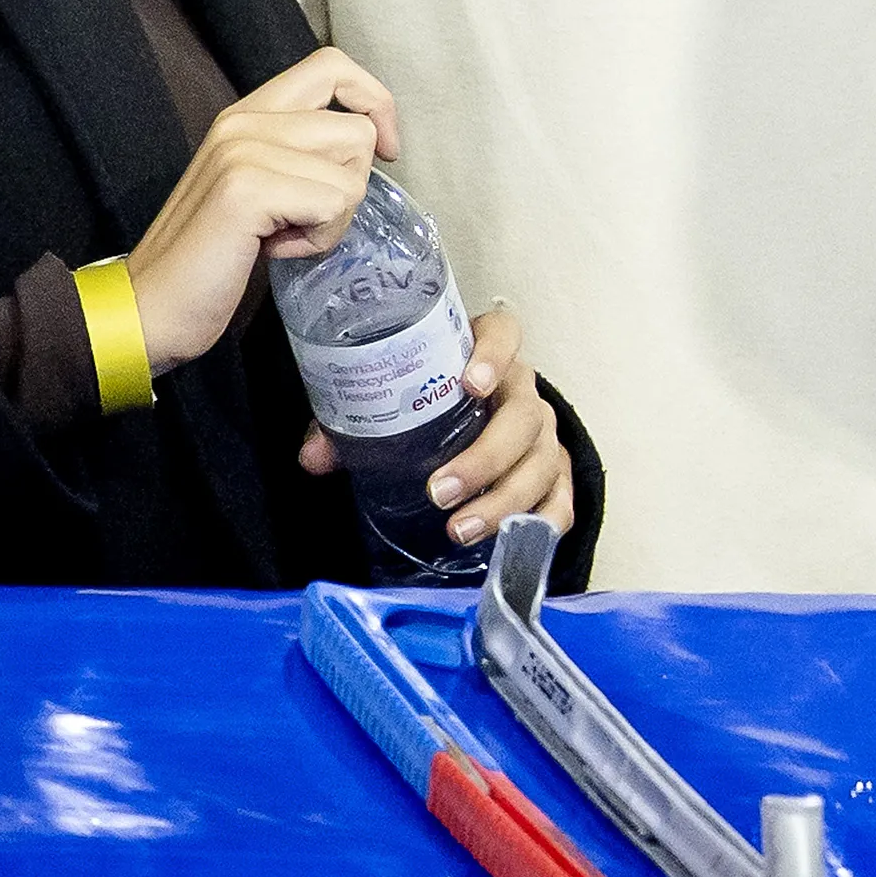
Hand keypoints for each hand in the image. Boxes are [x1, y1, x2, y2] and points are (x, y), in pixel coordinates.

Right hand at [124, 46, 397, 374]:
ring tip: (280, 235)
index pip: (333, 65)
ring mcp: (242, 150)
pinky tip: (271, 250)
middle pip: (357, 128)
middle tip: (300, 219)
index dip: (375, 101)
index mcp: (247, 113)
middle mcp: (243, 120)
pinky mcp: (246, 189)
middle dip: (349, 185)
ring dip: (332, 219)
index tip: (383, 151)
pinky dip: (318, 240)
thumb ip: (298, 152)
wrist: (148, 308)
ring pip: (352, 171)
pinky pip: (334, 204)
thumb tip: (369, 142)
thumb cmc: (213, 256)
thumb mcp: (258, 186)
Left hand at [299, 304, 573, 547]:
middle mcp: (523, 390)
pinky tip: (509, 543)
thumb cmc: (425, 401)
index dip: (495, 354)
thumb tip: (312, 458)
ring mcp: (545, 432)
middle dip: (485, 458)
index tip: (471, 384)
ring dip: (504, 500)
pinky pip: (563, 497)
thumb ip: (350, 422)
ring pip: (542, 462)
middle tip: (439, 491)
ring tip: (459, 530)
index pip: (504, 333)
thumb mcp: (390, 399)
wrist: (474, 414)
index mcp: (486, 354)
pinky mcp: (555, 472)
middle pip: (523, 416)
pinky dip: (543, 522)